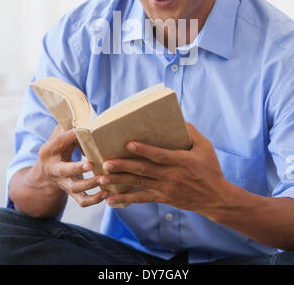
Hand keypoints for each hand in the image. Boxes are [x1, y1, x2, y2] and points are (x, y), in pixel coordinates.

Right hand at [39, 124, 107, 206]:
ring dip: (90, 184)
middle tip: (91, 164)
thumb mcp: (59, 134)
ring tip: (104, 178)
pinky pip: (81, 201)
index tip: (86, 131)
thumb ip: (69, 125)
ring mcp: (62, 183)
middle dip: (77, 168)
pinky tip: (106, 193)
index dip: (72, 136)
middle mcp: (53, 169)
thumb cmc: (59, 147)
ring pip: (74, 187)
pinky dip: (94, 200)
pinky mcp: (71, 193)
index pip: (60, 142)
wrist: (46, 172)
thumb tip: (84, 115)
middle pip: (64, 170)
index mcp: (48, 151)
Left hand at [99, 122, 227, 216]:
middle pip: (143, 170)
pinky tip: (110, 199)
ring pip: (138, 184)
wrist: (216, 198)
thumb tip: (179, 120)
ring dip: (119, 181)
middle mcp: (170, 176)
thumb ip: (192, 133)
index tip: (128, 143)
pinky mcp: (162, 197)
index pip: (159, 155)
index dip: (144, 150)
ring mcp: (165, 188)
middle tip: (106, 163)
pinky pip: (142, 198)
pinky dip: (126, 199)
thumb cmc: (211, 169)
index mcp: (181, 161)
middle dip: (123, 166)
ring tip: (102, 179)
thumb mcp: (206, 147)